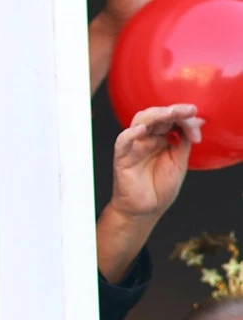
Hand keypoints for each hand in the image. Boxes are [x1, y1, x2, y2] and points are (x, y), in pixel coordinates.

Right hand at [108, 103, 201, 220]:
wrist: (146, 209)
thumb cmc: (159, 187)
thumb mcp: (179, 161)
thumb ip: (184, 141)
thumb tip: (198, 122)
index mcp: (161, 138)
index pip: (171, 119)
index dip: (185, 121)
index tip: (198, 134)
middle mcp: (147, 139)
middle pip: (156, 115)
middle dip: (174, 110)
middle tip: (190, 111)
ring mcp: (134, 146)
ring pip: (140, 122)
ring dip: (157, 115)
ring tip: (172, 113)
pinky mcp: (122, 158)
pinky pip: (123, 142)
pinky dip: (130, 134)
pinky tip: (143, 130)